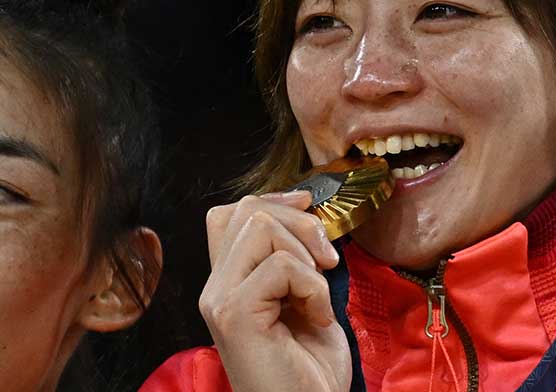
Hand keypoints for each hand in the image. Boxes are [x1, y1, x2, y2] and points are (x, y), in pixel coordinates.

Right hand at [199, 191, 351, 391]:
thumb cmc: (310, 367)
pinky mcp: (234, 314)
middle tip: (326, 262)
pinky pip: (282, 265)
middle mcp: (216, 288)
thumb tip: (304, 208)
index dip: (273, 200)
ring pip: (262, 227)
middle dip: (301, 223)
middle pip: (248, 210)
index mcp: (230, 282)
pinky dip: (314, 287)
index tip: (309, 206)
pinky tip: (316, 318)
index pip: (231, 214)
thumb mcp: (305, 297)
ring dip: (307, 257)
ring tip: (316, 298)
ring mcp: (220, 300)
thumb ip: (293, 259)